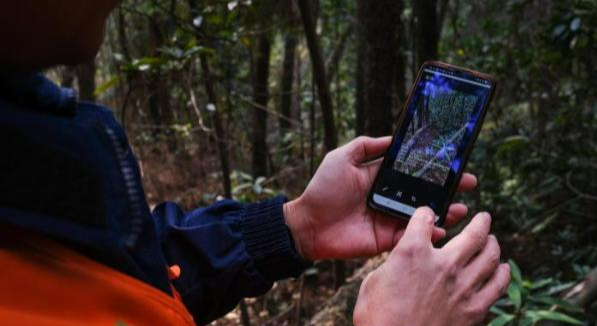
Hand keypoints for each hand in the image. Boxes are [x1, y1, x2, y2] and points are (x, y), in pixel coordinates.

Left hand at [284, 136, 477, 260]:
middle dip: (448, 188)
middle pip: (424, 193)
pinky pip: (411, 237)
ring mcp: (390, 219)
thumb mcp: (342, 158)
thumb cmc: (323, 189)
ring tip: (460, 208)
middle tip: (468, 183)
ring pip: (423, 216)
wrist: (308, 224)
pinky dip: (427, 235)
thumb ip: (367, 146)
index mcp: (381, 178)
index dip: (433, 167)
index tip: (454, 161)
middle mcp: (390, 198)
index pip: (413, 170)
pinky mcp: (386, 240)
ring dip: (444, 212)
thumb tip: (393, 137)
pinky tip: (440, 230)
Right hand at [353, 208, 510, 325]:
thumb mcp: (374, 281)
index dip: (425, 213)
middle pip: (473, 233)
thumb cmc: (377, 318)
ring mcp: (462, 287)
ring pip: (491, 256)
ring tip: (492, 241)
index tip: (428, 215)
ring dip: (493, 244)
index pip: (425, 219)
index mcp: (412, 252)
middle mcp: (442, 264)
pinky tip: (502, 269)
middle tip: (483, 218)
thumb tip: (403, 258)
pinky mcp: (474, 310)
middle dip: (480, 222)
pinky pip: (498, 285)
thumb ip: (394, 262)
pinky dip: (502, 273)